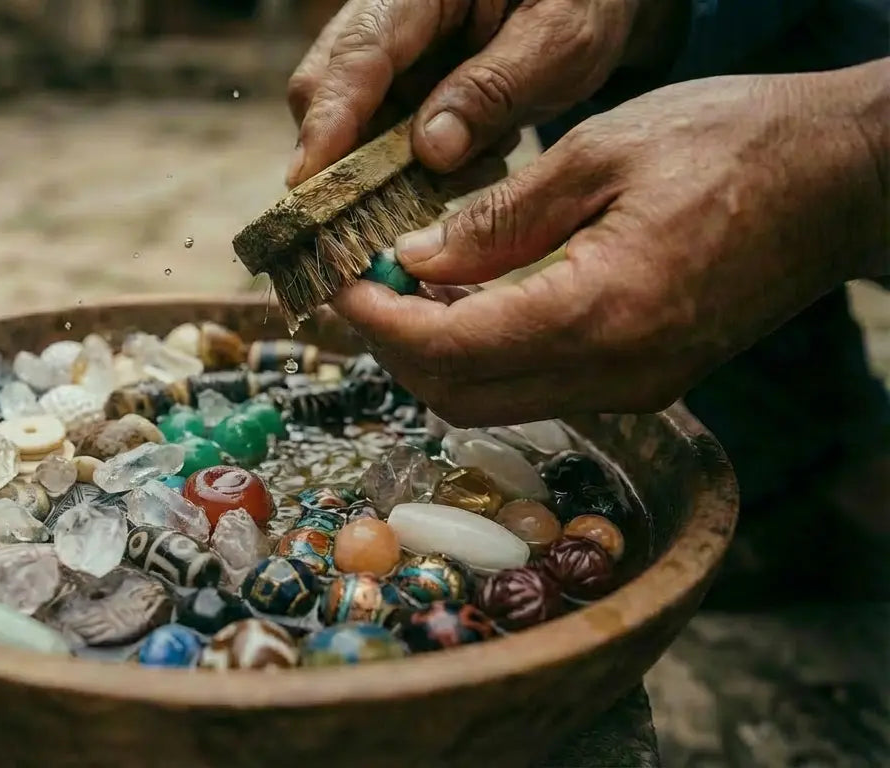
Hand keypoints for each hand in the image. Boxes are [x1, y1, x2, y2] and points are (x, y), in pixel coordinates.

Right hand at [286, 0, 686, 186]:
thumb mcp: (559, 41)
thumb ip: (492, 91)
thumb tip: (428, 151)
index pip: (355, 57)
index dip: (328, 125)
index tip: (310, 188)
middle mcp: (386, 16)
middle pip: (326, 90)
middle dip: (345, 159)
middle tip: (381, 217)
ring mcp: (389, 52)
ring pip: (351, 121)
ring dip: (391, 167)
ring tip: (478, 163)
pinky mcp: (401, 82)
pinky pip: (382, 134)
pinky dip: (416, 163)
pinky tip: (477, 158)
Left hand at [330, 62, 889, 425]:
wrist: (846, 181)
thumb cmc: (735, 144)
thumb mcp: (601, 152)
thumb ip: (500, 220)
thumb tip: (414, 261)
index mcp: (599, 314)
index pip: (447, 352)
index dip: (378, 324)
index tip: (338, 284)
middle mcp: (615, 375)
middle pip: (460, 396)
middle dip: (394, 347)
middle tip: (361, 286)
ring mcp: (636, 388)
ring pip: (496, 402)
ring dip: (436, 356)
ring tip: (404, 287)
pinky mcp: (648, 382)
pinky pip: (540, 388)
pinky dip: (487, 356)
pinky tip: (469, 300)